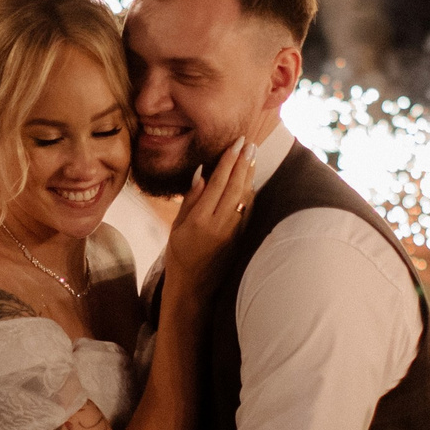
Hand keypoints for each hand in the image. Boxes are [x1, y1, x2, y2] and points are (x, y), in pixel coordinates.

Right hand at [162, 136, 252, 289]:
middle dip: (243, 163)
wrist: (193, 287)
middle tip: (249, 143)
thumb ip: (190, 200)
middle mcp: (219, 225)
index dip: (228, 161)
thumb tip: (202, 174)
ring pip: (244, 197)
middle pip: (235, 187)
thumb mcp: (177, 226)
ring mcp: (232, 232)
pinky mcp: (240, 238)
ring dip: (249, 175)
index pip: (217, 183)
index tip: (235, 144)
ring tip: (253, 155)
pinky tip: (251, 180)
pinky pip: (247, 210)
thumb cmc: (179, 255)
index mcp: (200, 220)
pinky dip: (250, 193)